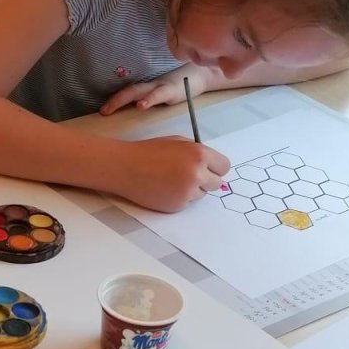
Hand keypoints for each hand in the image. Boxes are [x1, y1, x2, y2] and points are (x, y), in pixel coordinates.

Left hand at [100, 64, 217, 115]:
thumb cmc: (179, 88)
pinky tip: (141, 105)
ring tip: (110, 109)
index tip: (101, 112)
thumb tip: (134, 115)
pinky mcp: (171, 90)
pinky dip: (149, 99)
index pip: (125, 94)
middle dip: (113, 101)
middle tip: (102, 112)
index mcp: (145, 89)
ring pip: (137, 91)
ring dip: (122, 99)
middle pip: (127, 91)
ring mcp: (159, 86)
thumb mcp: (160, 96)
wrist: (201, 75)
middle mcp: (149, 86)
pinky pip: (158, 94)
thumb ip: (149, 102)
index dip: (112, 101)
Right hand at [111, 136, 230, 212]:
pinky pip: (187, 202)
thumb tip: (210, 164)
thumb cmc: (148, 152)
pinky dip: (178, 197)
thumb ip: (197, 152)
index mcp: (199, 154)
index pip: (224, 166)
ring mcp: (187, 192)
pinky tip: (164, 188)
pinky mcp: (177, 205)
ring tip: (171, 180)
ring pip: (201, 194)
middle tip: (190, 176)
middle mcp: (197, 174)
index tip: (208, 168)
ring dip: (192, 189)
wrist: (125, 167)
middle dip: (206, 180)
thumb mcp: (177, 142)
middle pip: (216, 183)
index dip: (215, 167)